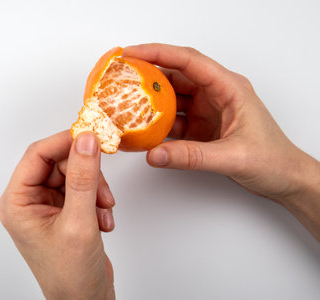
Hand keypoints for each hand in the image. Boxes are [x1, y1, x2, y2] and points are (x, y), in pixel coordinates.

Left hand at [0, 131, 115, 298]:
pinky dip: (96, 200)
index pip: (37, 154)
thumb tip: (86, 141)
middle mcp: (28, 200)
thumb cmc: (70, 274)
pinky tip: (102, 221)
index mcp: (17, 202)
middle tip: (103, 190)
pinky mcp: (63, 210)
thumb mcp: (79, 222)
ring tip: (103, 212)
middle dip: (87, 174)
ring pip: (74, 174)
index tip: (92, 137)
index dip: (65, 142)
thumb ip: (83, 178)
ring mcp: (46, 205)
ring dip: (95, 189)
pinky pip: (81, 188)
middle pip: (59, 162)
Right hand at [123, 43, 319, 239]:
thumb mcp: (232, 156)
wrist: (285, 179)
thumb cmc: (274, 160)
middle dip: (148, 75)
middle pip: (176, 76)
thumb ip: (191, 156)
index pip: (189, 61)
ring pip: (172, 98)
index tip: (132, 53)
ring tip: (126, 104)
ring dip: (151, 102)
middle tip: (121, 77)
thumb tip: (155, 154)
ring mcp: (208, 110)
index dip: (158, 53)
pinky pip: (174, 121)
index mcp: (229, 88)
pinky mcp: (201, 127)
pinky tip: (144, 130)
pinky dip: (158, 125)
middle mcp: (216, 94)